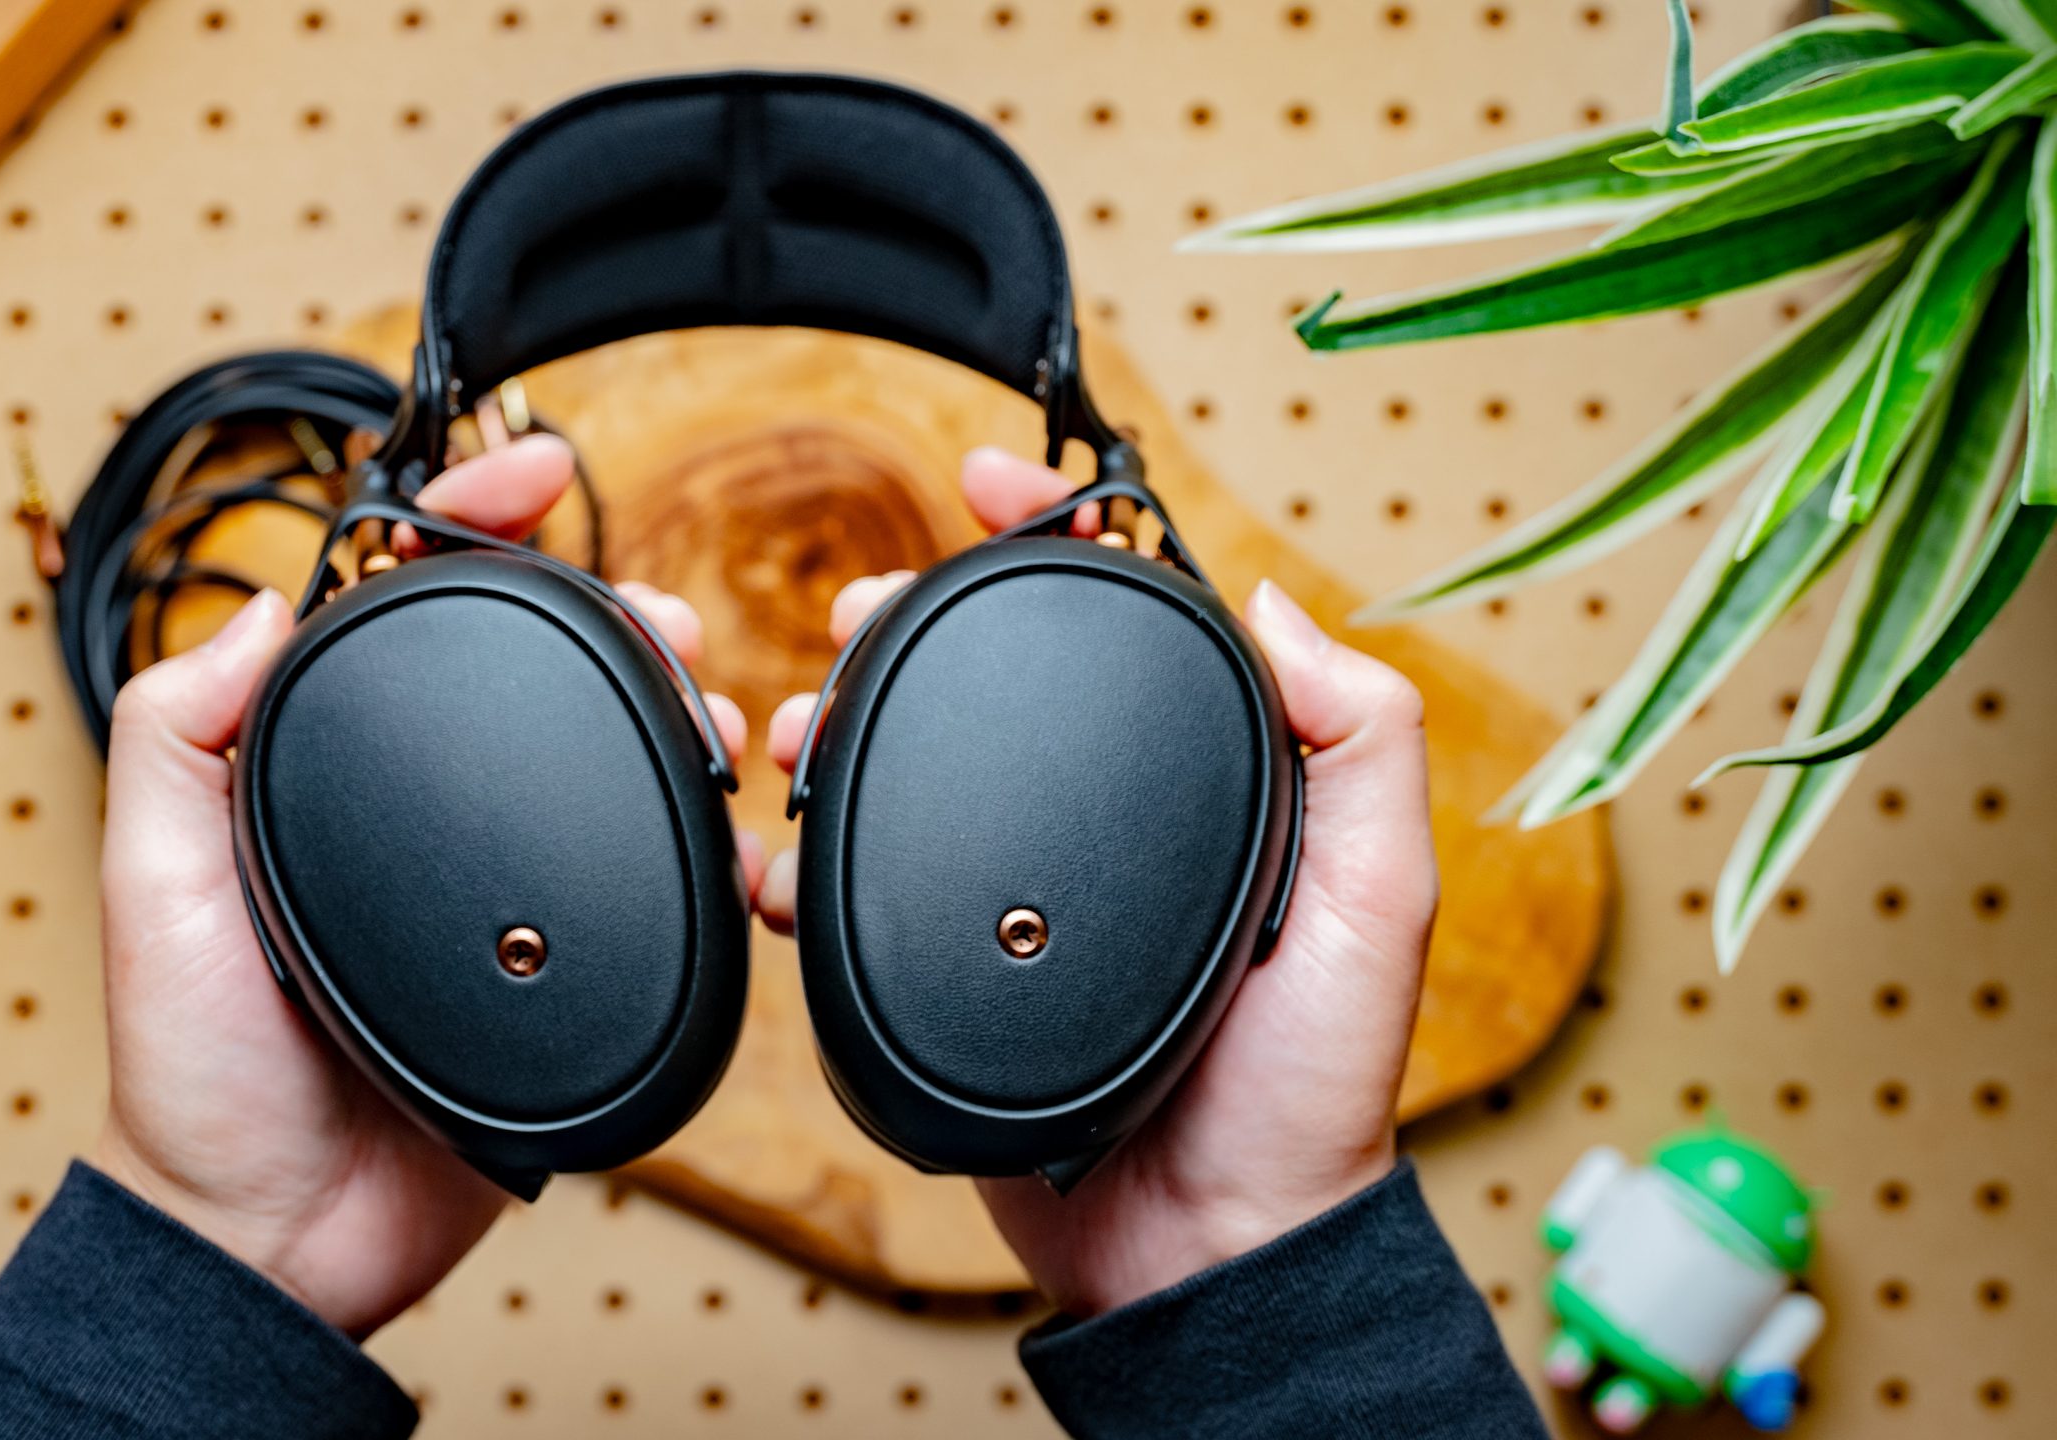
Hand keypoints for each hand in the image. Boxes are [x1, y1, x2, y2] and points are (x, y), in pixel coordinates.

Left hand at [93, 435, 755, 1335]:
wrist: (277, 1234)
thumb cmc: (195, 1068)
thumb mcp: (149, 877)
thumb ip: (180, 731)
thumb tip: (260, 599)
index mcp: (317, 772)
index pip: (397, 610)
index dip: (469, 524)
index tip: (537, 471)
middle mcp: (412, 815)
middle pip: (521, 671)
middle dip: (604, 615)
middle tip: (659, 619)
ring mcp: (492, 889)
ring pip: (599, 763)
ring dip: (663, 716)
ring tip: (705, 714)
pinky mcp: (556, 969)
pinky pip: (638, 882)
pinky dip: (692, 838)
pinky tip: (717, 822)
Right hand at [760, 447, 1434, 1317]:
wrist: (1208, 1246)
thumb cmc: (1308, 1091)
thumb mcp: (1374, 900)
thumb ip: (1356, 743)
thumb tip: (1270, 594)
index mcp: (1206, 786)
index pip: (1128, 624)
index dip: (1059, 535)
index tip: (992, 483)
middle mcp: (1108, 826)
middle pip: (997, 679)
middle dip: (917, 623)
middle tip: (864, 613)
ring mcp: (1022, 896)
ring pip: (910, 770)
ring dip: (841, 724)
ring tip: (802, 725)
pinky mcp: (954, 971)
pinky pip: (860, 893)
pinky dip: (800, 860)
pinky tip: (777, 849)